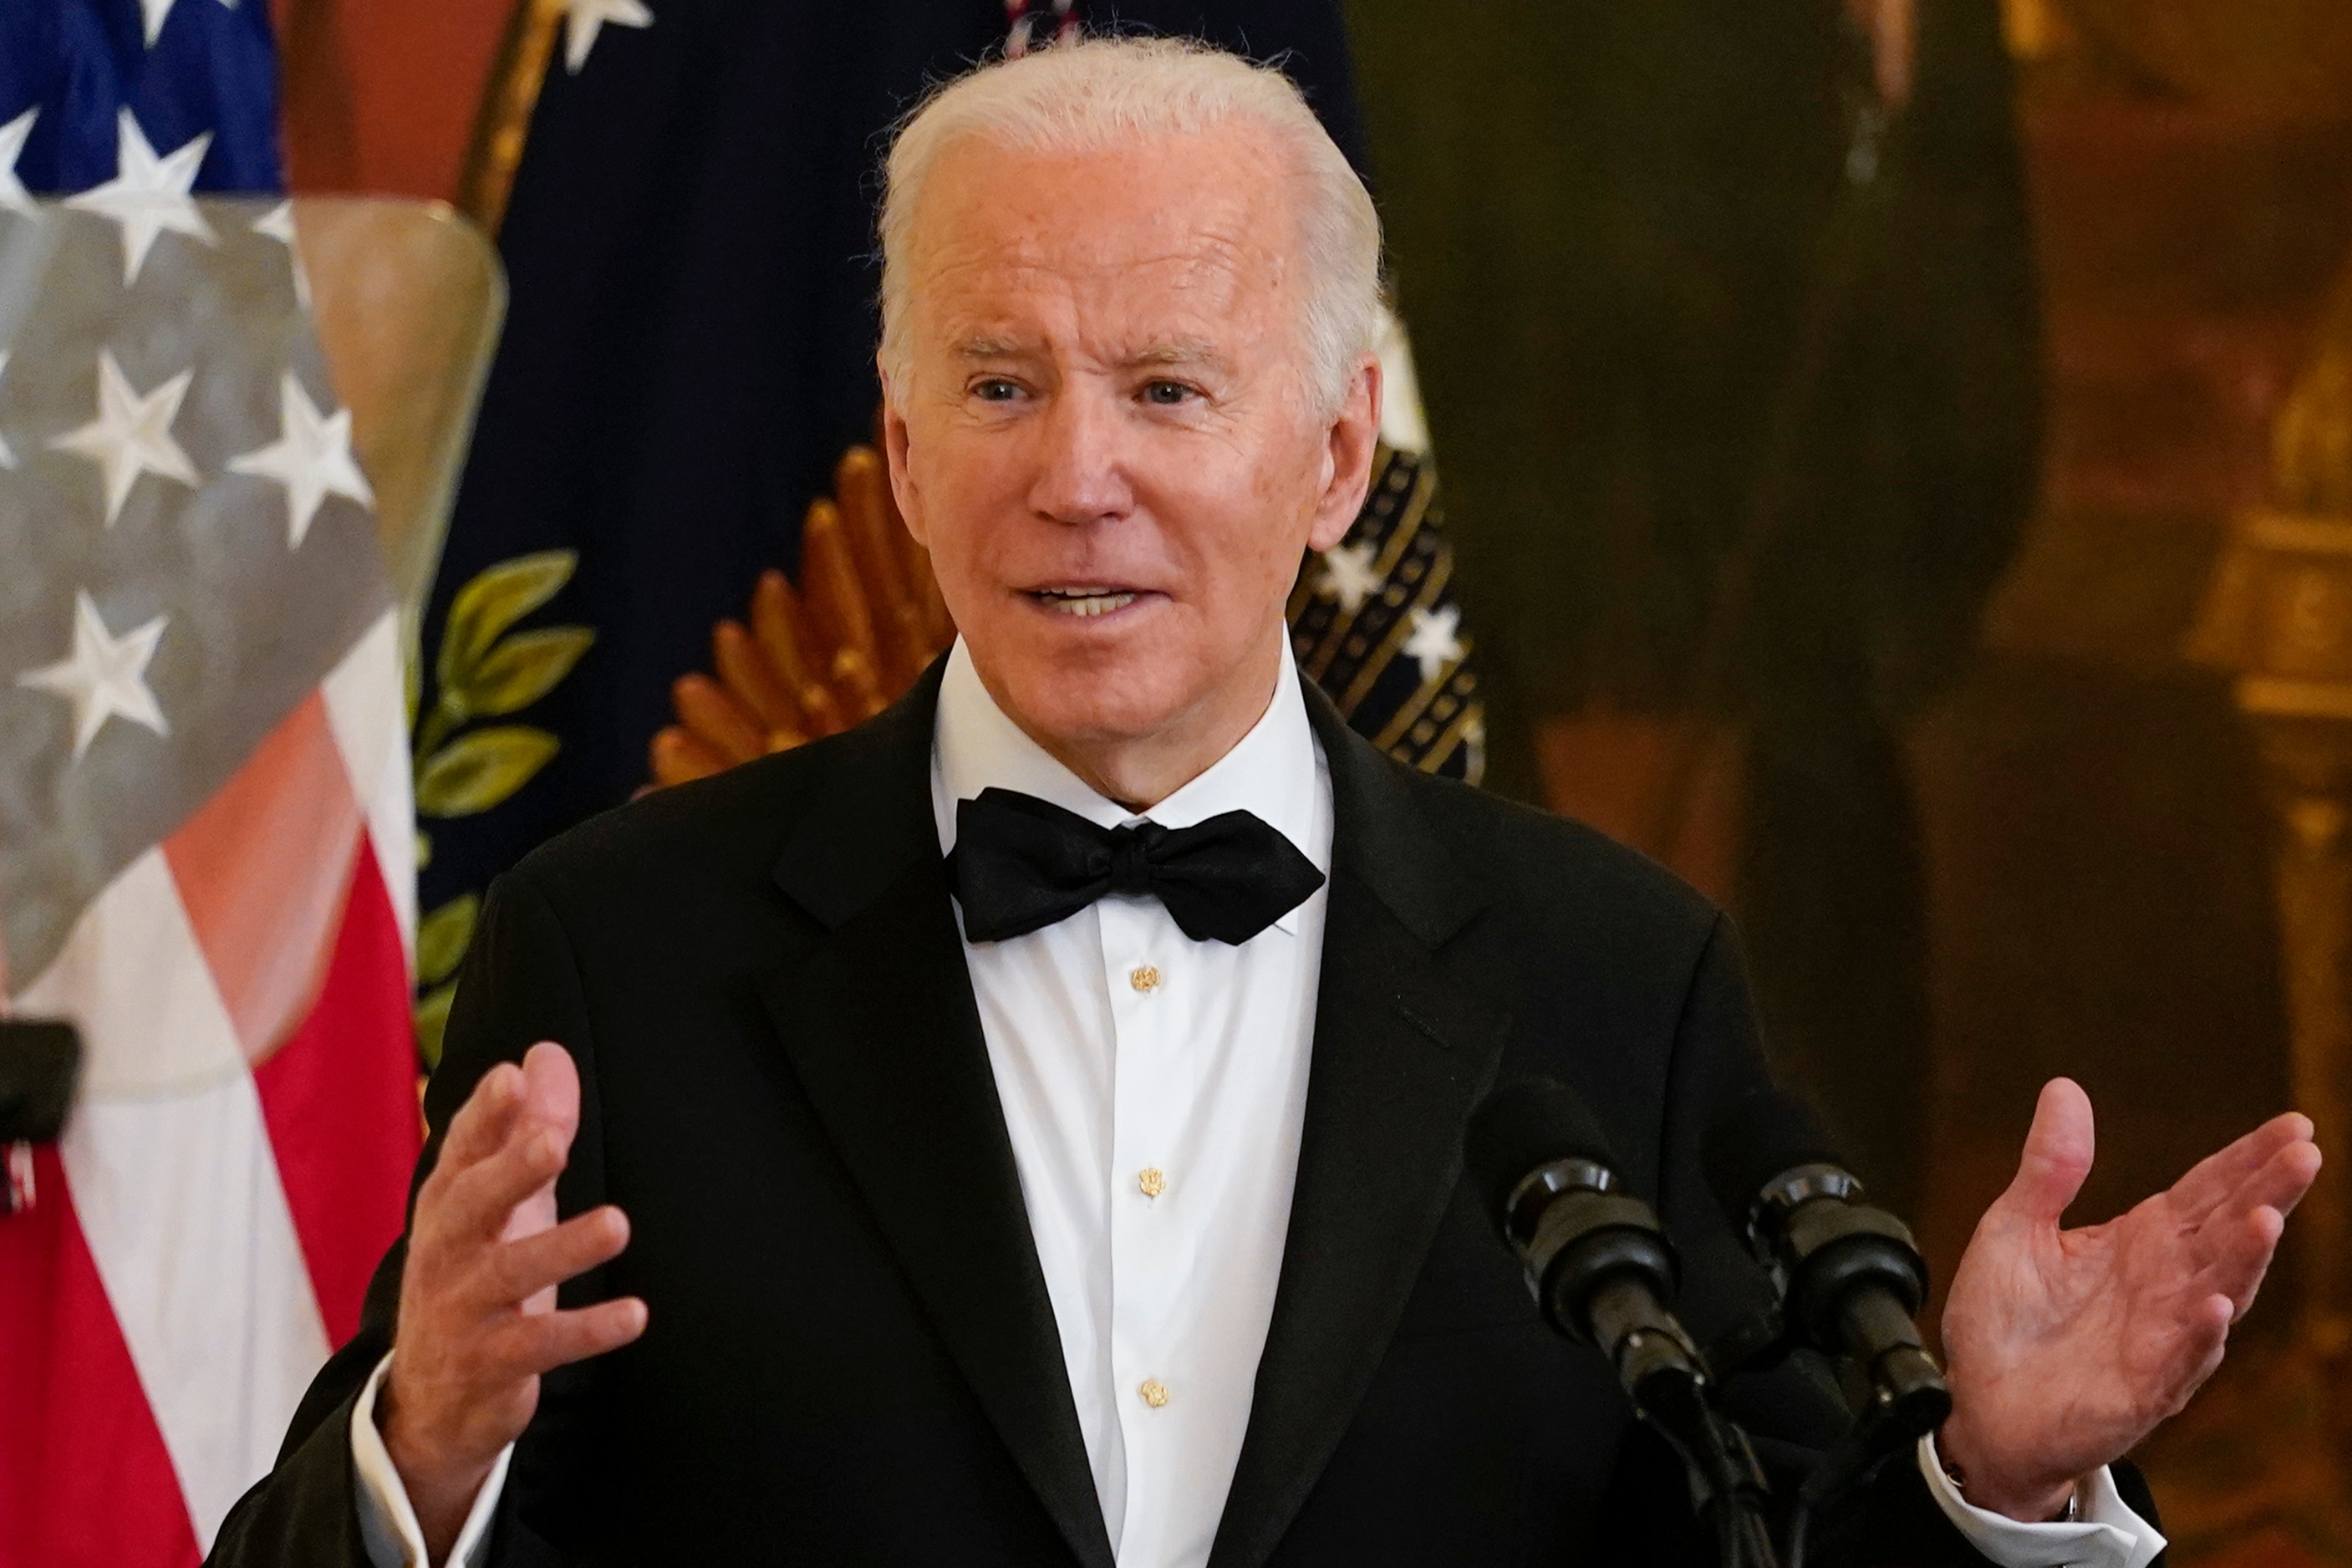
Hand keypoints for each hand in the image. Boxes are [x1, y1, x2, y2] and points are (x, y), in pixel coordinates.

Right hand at [380, 1043, 647, 1562]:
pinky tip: (635, 1315)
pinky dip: (586, 1331)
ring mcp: (462, 1310)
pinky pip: (538, 1345)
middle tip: (556, 1140)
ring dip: (562, 1248)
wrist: (431, 1400)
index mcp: (449, 1204)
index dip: (485, 1114)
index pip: (462, 1151)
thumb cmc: (476, 1273)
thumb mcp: (502, 1201)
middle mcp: (447, 1251)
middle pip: (471, 1204)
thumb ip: (528, 1127)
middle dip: (510, 1170)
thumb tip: (546, 1053)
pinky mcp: (489, 1364)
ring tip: (617, 1223)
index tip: (510, 1075)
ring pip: (508, 1274)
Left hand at [1938, 1077, 2320, 1520]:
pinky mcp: (2141, 1391)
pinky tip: (2215, 1306)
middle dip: (2268, 1194)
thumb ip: (2049, 1166)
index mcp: (2141, 1241)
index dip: (2249, 1159)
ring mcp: (2161, 1339)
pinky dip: (2200, 1335)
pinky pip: (2179, 1361)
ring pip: (2218, 1292)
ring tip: (2266, 1218)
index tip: (2295, 1124)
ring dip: (2244, 1259)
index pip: (2208, 1191)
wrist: (1980, 1408)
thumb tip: (2065, 1086)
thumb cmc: (2004, 1320)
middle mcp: (2165, 1286)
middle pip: (2228, 1232)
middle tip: (2304, 1152)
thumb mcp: (2015, 1226)